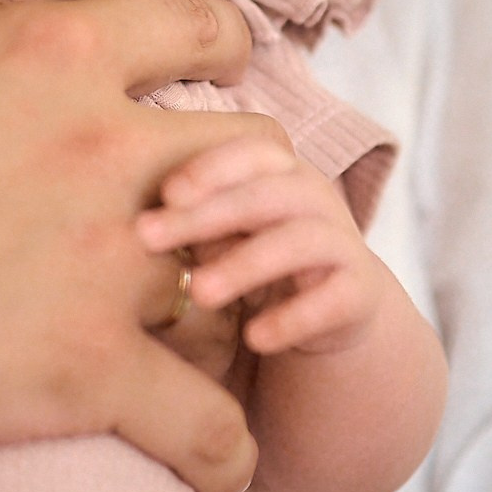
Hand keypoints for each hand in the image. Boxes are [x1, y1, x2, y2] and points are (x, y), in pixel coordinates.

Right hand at [0, 0, 272, 491]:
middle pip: (248, 151)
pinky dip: (219, 446)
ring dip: (231, 303)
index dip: (219, 47)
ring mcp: (106, 265)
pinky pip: (208, 425)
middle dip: (242, 179)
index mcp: (58, 56)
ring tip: (207, 328)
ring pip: (241, 280)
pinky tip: (207, 453)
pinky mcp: (87, 375)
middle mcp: (106, 149)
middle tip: (215, 210)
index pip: (197, 25)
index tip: (217, 67)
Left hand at [137, 136, 388, 357]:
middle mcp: (314, 197)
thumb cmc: (252, 256)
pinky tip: (255, 338)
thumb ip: (188, 221)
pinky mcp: (361, 293)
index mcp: (278, 170)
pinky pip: (334, 300)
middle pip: (265, 193)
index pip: (249, 152)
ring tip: (202, 293)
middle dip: (206, 215)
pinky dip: (294, 317)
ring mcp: (342, 242)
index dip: (210, 168)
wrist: (331, 308)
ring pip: (299, 241)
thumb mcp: (219, 234)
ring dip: (246, 264)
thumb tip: (130, 226)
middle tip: (148, 239)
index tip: (164, 193)